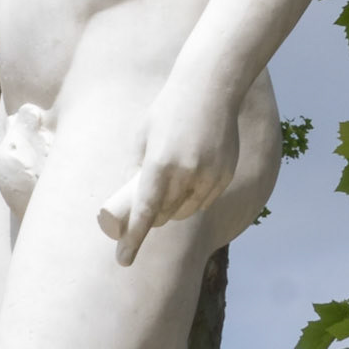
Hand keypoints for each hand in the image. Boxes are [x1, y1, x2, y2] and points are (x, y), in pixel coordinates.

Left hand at [98, 76, 239, 266]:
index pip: (145, 214)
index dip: (133, 240)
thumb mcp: (143, 137)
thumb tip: (134, 197)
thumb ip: (139, 167)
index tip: (123, 259)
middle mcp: (186, 174)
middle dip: (152, 222)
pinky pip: (205, 199)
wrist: (210, 89)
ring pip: (186, 211)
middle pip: (165, 216)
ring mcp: (210, 176)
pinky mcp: (225, 174)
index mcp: (160, 165)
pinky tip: (188, 189)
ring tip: (165, 199)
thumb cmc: (168, 110)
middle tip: (141, 218)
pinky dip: (194, 200)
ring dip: (173, 212)